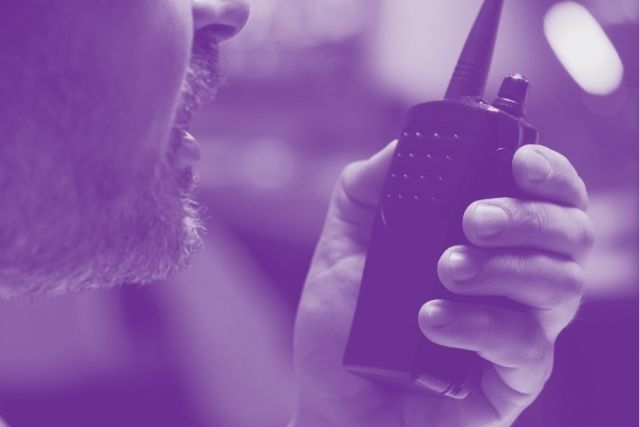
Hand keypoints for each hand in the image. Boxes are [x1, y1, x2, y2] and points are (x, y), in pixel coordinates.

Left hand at [292, 142, 593, 426]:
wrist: (332, 400)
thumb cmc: (341, 326)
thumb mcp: (344, 244)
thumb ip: (367, 189)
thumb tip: (400, 146)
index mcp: (486, 242)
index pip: (544, 196)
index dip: (548, 173)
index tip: (520, 162)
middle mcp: (513, 280)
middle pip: (569, 233)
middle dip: (528, 217)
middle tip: (473, 221)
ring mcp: (517, 329)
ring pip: (561, 285)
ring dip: (504, 269)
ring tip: (445, 270)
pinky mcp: (512, 379)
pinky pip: (528, 346)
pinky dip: (483, 324)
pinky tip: (432, 320)